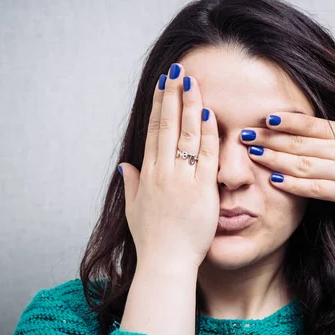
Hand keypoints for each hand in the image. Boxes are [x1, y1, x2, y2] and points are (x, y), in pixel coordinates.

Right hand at [117, 63, 219, 268]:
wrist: (166, 263)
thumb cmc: (152, 239)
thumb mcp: (135, 210)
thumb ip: (132, 184)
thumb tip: (126, 166)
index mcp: (148, 174)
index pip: (153, 131)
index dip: (159, 106)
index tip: (163, 85)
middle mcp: (163, 172)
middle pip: (168, 126)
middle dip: (173, 96)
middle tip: (178, 71)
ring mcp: (182, 180)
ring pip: (186, 134)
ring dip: (190, 106)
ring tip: (193, 82)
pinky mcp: (202, 190)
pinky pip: (206, 155)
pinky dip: (208, 134)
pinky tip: (209, 113)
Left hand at [240, 64, 334, 209]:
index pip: (310, 123)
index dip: (286, 121)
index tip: (264, 118)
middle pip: (299, 143)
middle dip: (269, 139)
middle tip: (244, 135)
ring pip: (302, 164)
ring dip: (275, 160)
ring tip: (252, 155)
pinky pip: (316, 189)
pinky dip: (295, 185)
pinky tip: (276, 181)